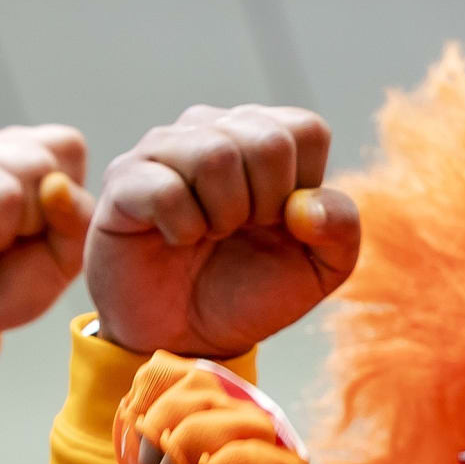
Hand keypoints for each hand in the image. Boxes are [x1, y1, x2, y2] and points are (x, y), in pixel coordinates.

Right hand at [0, 126, 91, 346]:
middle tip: (7, 241)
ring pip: (5, 193)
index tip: (42, 226)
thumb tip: (57, 184)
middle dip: (34, 220)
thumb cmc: (9, 280)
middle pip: (38, 163)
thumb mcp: (64, 258)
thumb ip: (78, 219)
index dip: (66, 196)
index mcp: (24, 149)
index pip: (66, 144)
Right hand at [67, 352, 306, 463]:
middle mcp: (265, 431)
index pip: (246, 457)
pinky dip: (144, 408)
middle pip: (218, 418)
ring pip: (193, 392)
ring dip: (157, 436)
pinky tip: (144, 441)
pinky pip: (165, 377)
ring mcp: (228, 407)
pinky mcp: (191, 395)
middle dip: (177, 457)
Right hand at [87, 104, 359, 355]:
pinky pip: (165, 188)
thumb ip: (341, 230)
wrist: (189, 334)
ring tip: (209, 233)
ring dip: (224, 215)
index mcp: (266, 139)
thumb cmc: (251, 289)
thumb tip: (308, 204)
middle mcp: (214, 129)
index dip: (303, 186)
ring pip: (214, 154)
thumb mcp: (319, 270)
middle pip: (266, 139)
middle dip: (267, 204)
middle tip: (242, 231)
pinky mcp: (123, 178)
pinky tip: (176, 238)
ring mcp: (164, 148)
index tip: (281, 221)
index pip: (305, 130)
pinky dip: (183, 228)